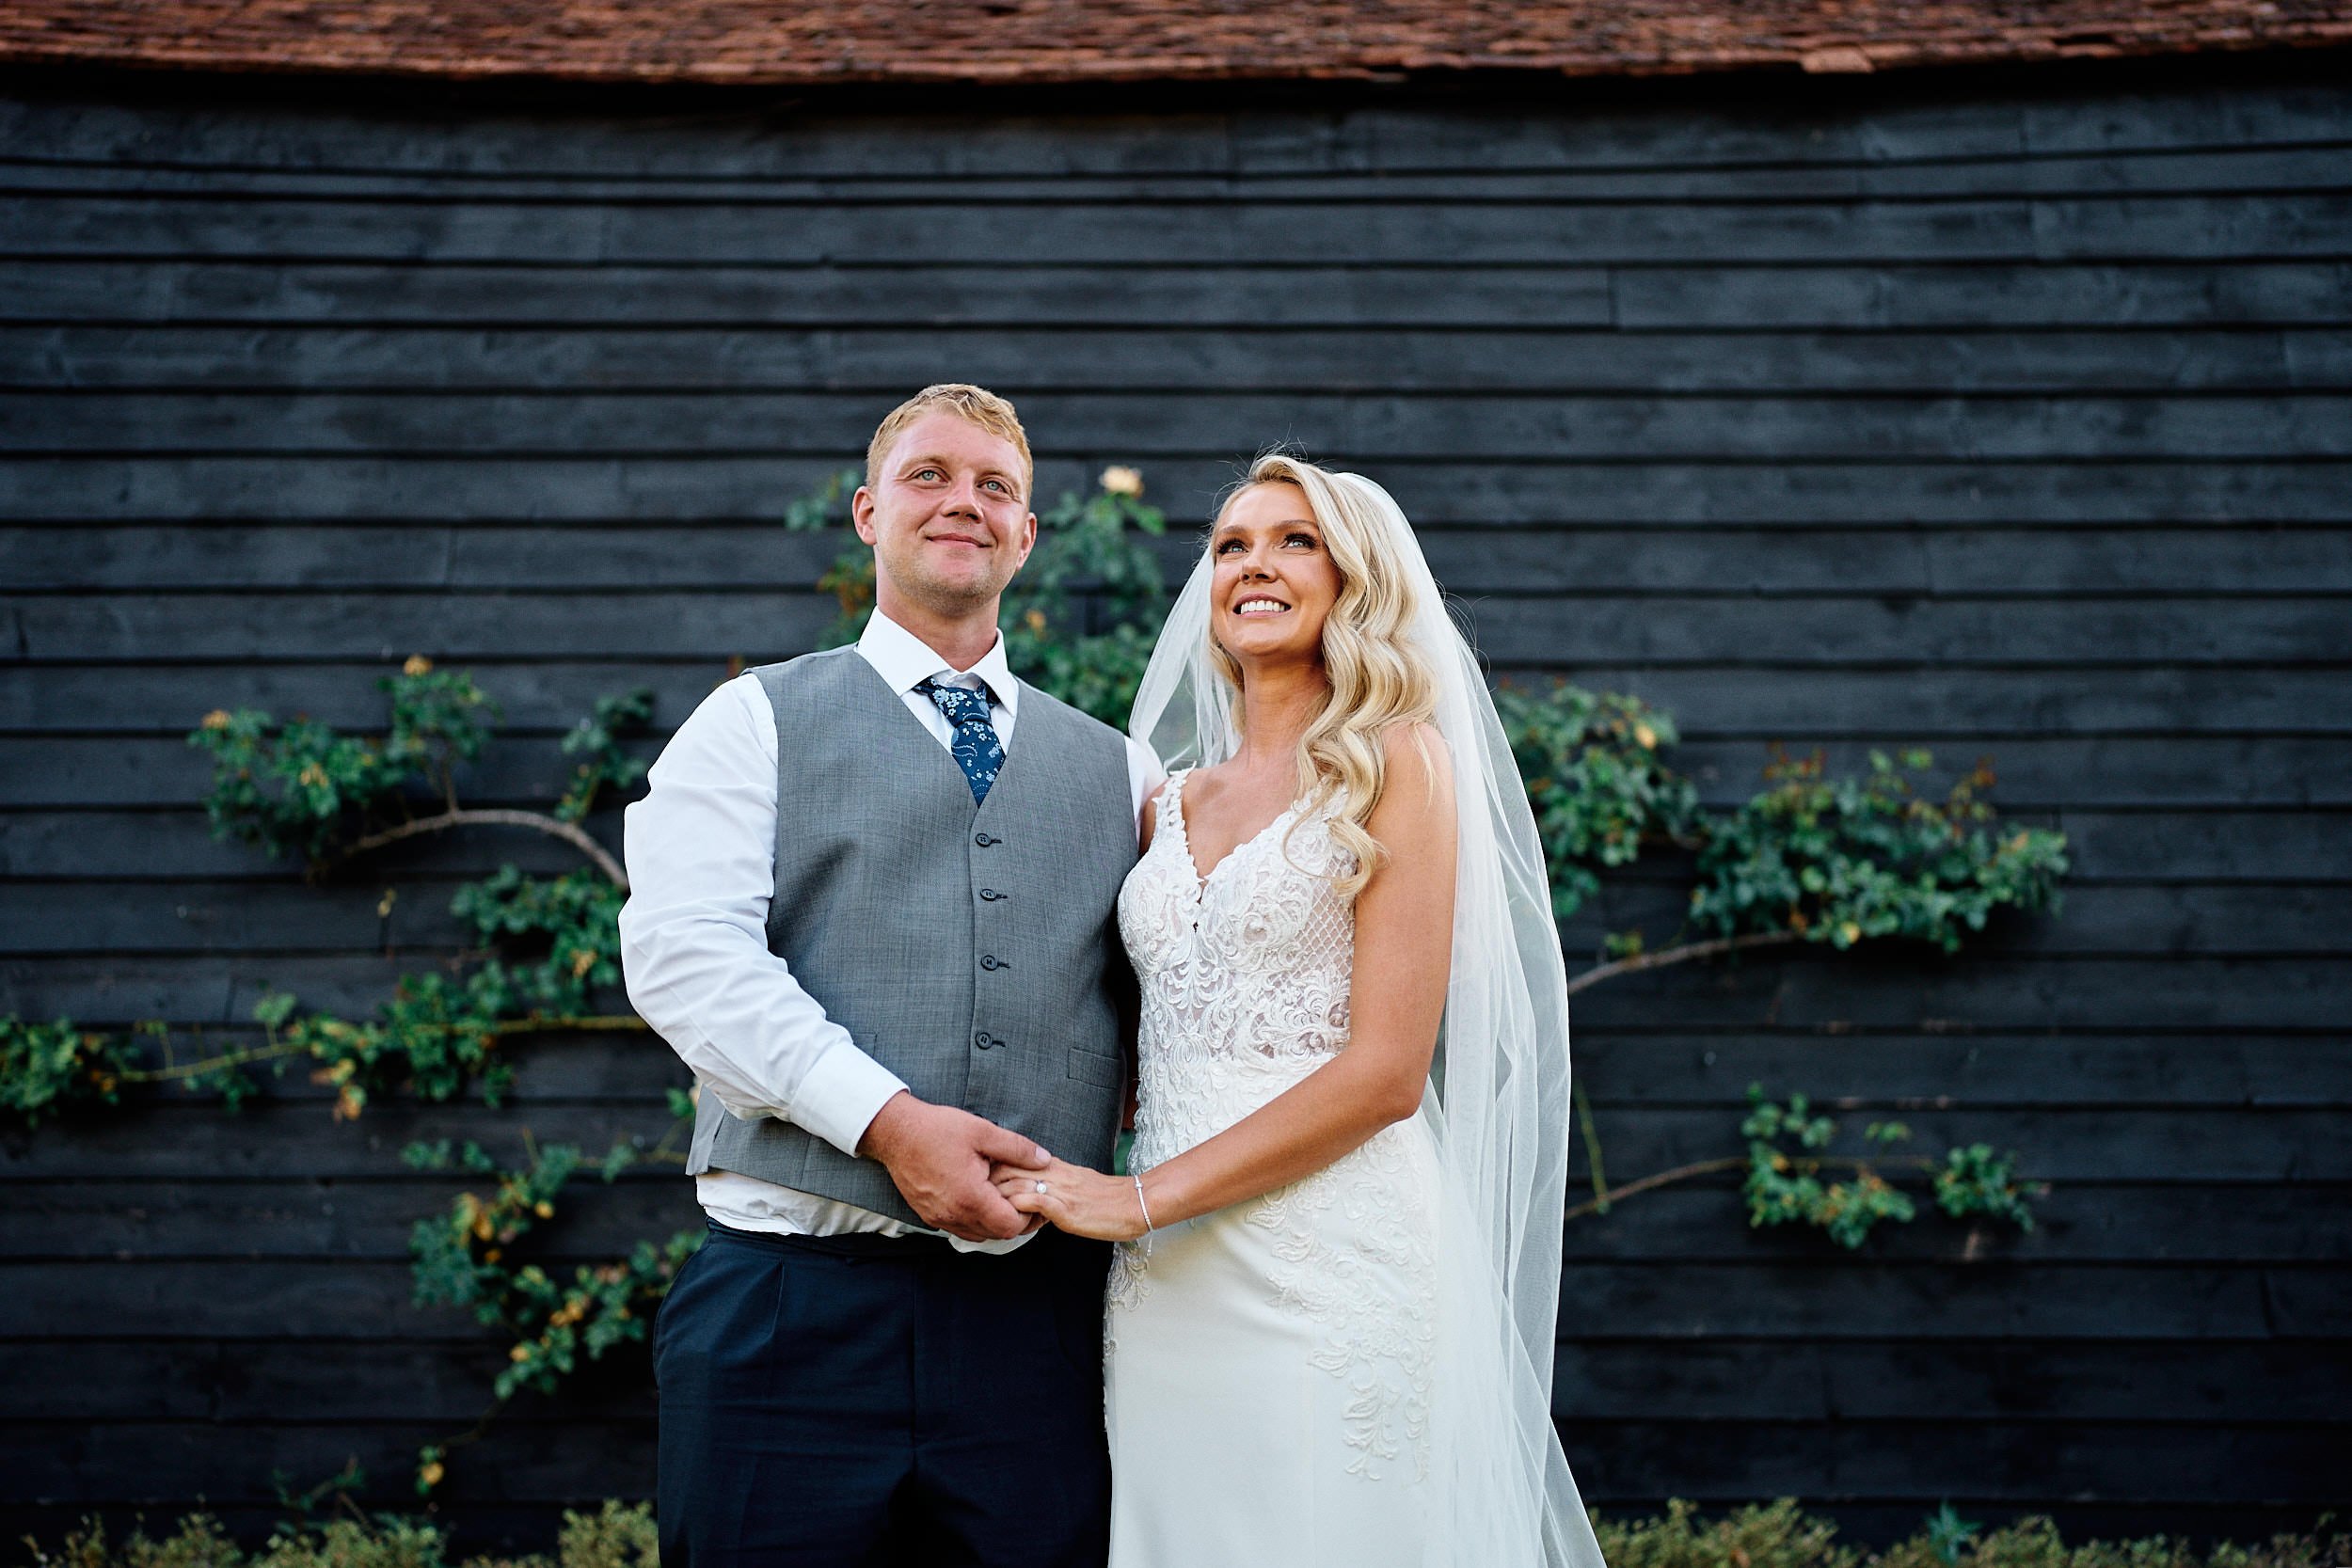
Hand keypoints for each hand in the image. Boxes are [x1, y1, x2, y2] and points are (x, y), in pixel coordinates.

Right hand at [858, 1091, 1047, 1241]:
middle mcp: (953, 1214)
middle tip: (1025, 1199)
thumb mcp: (983, 1131)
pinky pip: (959, 1228)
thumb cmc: (937, 1130)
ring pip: (977, 1234)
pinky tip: (980, 1198)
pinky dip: (975, 1220)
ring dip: (994, 1222)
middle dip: (1014, 1220)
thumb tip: (1044, 1160)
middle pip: (996, 1234)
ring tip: (1003, 1198)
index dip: (1028, 1217)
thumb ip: (1017, 1149)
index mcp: (970, 1197)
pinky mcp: (928, 1215)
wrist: (895, 1133)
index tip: (1035, 1199)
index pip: (1010, 1226)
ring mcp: (939, 1217)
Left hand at [992, 1155, 1149, 1241]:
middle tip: (974, 1197)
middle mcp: (1054, 1174)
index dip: (992, 1169)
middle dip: (986, 1183)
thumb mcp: (1075, 1182)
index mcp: (1055, 1167)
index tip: (979, 1181)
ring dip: (997, 1198)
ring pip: (1017, 1183)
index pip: (1013, 1158)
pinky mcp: (1066, 1210)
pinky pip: (1035, 1202)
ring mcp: (1059, 1191)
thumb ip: (1053, 1181)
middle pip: (1008, 1168)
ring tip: (986, 1211)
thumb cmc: (1107, 1198)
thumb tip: (1033, 1187)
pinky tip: (1011, 1218)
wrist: (1134, 1204)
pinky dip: (1018, 1209)